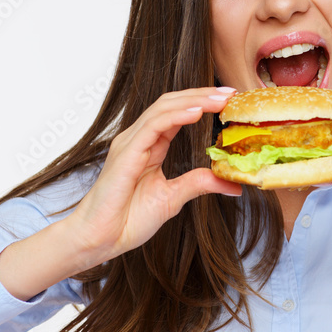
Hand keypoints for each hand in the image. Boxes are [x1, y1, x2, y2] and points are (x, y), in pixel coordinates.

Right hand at [66, 86, 241, 268]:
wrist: (99, 238)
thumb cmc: (126, 219)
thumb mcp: (173, 197)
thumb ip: (199, 184)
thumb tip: (232, 184)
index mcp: (149, 146)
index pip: (177, 113)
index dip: (202, 103)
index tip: (229, 101)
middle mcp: (138, 139)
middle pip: (172, 103)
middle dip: (202, 95)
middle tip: (231, 93)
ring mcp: (130, 143)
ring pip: (164, 108)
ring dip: (195, 100)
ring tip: (220, 98)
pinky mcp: (126, 153)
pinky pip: (153, 126)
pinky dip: (177, 115)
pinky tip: (197, 112)